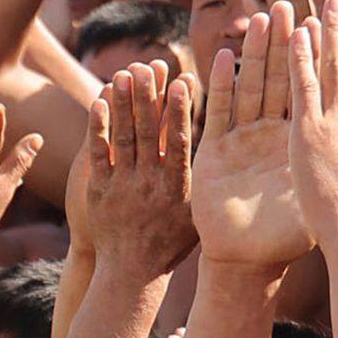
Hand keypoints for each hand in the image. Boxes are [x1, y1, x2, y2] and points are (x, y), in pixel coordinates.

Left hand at [83, 60, 197, 278]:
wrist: (131, 272)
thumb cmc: (172, 240)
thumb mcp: (197, 211)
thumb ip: (209, 179)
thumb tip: (240, 149)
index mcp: (176, 185)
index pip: (178, 141)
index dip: (178, 111)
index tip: (181, 81)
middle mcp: (148, 183)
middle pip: (147, 133)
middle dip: (146, 97)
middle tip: (146, 65)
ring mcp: (122, 185)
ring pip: (122, 138)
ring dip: (121, 105)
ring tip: (122, 74)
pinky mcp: (99, 190)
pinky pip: (98, 154)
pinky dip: (98, 128)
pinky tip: (98, 102)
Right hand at [191, 1, 312, 266]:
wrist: (251, 263)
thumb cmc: (295, 233)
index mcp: (307, 137)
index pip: (319, 84)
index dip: (326, 50)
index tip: (334, 16)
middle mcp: (273, 133)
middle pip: (282, 77)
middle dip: (287, 40)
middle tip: (292, 3)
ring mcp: (242, 141)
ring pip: (251, 87)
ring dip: (255, 53)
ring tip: (261, 19)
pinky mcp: (213, 155)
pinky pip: (217, 114)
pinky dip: (220, 86)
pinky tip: (224, 59)